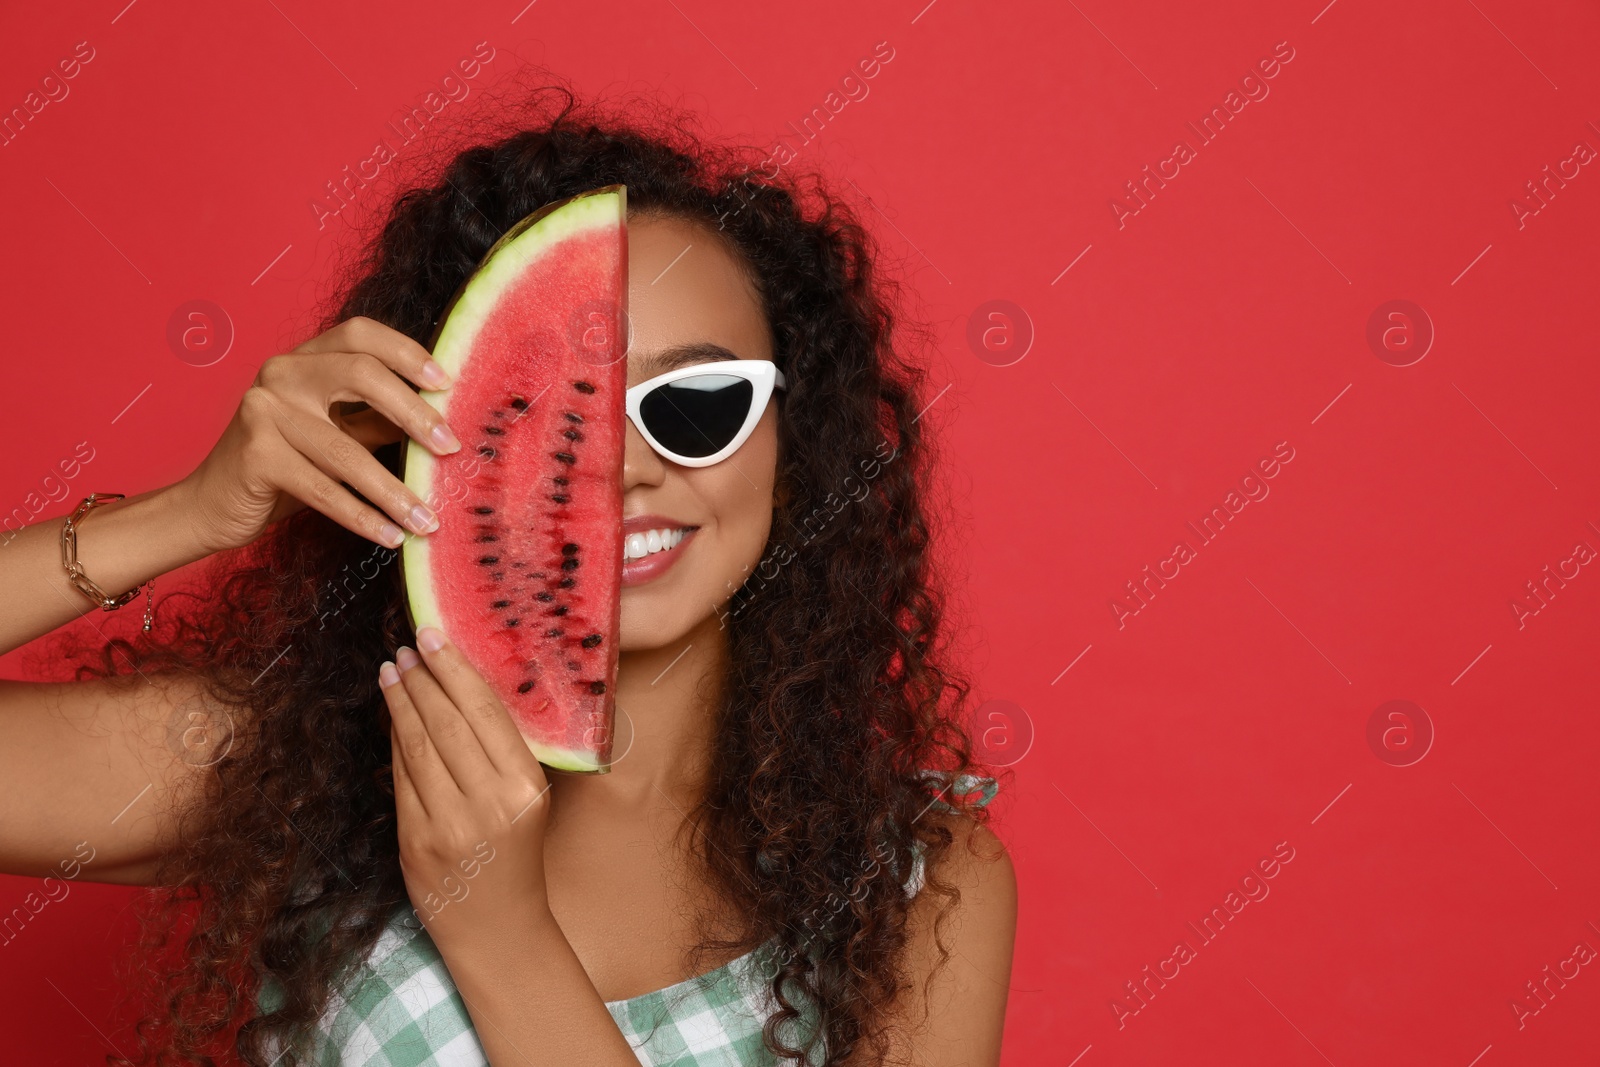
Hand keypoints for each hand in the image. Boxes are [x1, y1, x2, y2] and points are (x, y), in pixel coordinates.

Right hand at [178, 316, 463, 554]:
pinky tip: (392, 536)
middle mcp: (280, 373)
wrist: (210, 505)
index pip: (360, 335)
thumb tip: (443, 422)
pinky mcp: (255, 454)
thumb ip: (378, 419)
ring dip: (394, 491)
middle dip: (415, 414)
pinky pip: (324, 489)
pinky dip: (363, 517)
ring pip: (347, 450)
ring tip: (428, 521)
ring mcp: (263, 410)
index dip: (407, 352)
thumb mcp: (337, 434)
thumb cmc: (284, 467)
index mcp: (304, 359)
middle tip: (451, 449)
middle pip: (361, 375)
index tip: (448, 384)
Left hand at [380, 625, 553, 946]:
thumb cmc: (517, 854)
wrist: (498, 925)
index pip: (484, 712)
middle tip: (406, 646)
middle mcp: (489, 803)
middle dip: (421, 678)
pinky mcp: (414, 842)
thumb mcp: (529, 799)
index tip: (433, 635)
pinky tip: (392, 718)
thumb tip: (458, 687)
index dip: (454, 669)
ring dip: (401, 702)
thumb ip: (500, 752)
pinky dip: (393, 742)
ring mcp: (448, 824)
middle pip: (446, 723)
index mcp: (526, 786)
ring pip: (417, 746)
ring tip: (392, 671)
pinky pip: (401, 779)